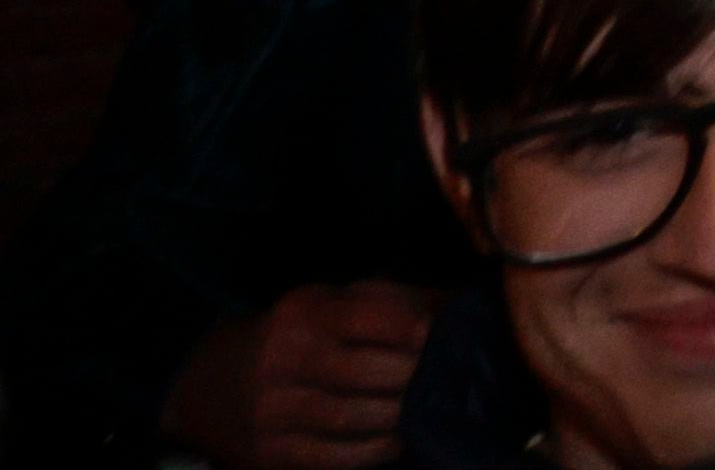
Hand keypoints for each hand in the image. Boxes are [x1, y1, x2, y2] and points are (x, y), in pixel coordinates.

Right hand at [161, 280, 439, 469]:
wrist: (208, 382)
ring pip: (350, 418)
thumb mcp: (335, 304)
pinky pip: (332, 458)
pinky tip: (398, 440)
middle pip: (363, 372)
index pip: (368, 315)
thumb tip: (461, 309)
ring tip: (427, 409)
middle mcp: (284, 360)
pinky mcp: (269, 453)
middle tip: (447, 377)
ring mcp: (273, 411)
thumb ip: (396, 303)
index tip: (444, 334)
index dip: (414, 327)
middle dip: (414, 376)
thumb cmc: (299, 335)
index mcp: (306, 313)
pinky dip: (374, 451)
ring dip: (399, 416)